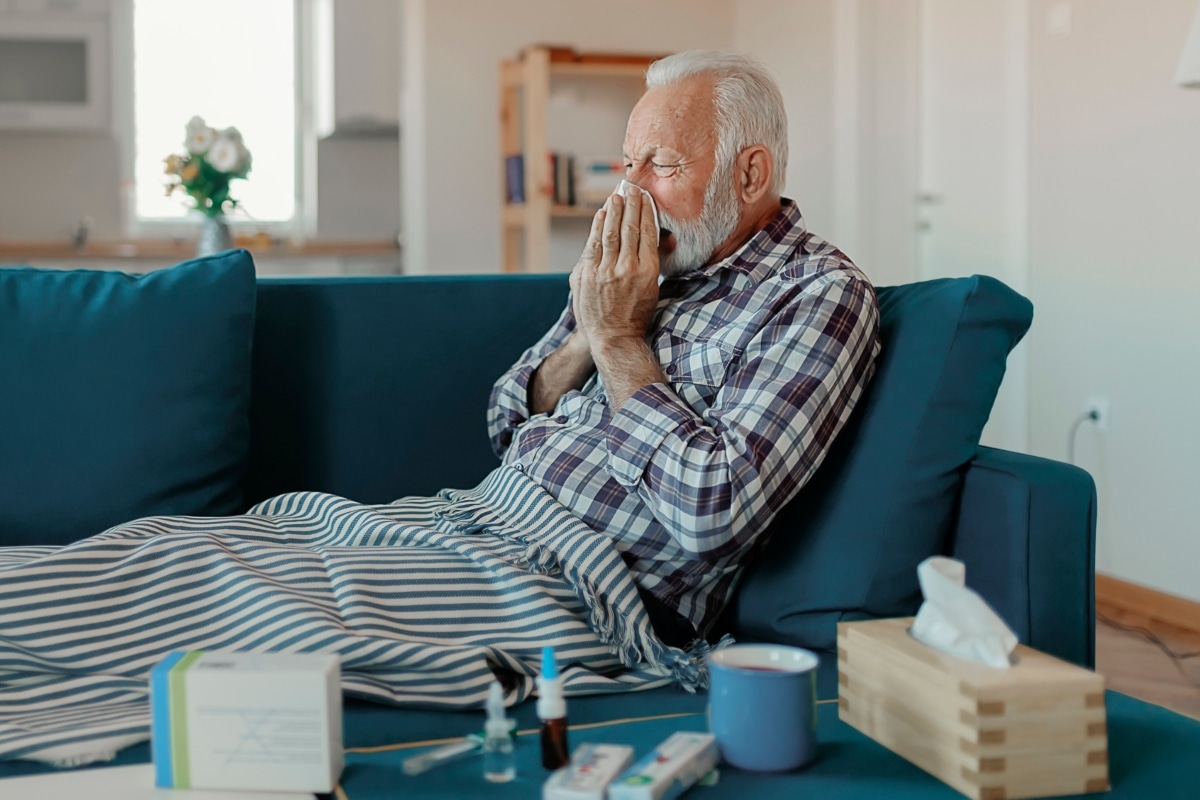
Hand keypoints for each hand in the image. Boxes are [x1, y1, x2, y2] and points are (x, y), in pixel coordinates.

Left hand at [570, 187, 660, 351]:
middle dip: (630, 205)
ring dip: (613, 211)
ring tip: (616, 197)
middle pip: (628, 228)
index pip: (646, 232)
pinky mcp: (586, 275)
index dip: (645, 211)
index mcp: (647, 271)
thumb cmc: (636, 313)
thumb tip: (665, 237)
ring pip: (609, 233)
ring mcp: (603, 272)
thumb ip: (655, 260)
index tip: (645, 197)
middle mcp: (626, 269)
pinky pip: (593, 245)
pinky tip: (601, 215)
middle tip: (631, 188)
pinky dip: (597, 227)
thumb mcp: (653, 287)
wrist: (613, 337)